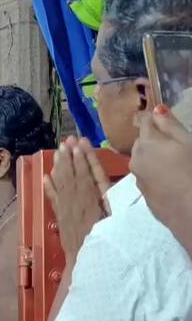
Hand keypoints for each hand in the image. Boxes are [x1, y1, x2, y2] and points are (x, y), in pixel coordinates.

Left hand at [43, 137, 110, 259]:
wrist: (86, 262)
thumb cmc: (104, 239)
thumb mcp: (112, 217)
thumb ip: (104, 196)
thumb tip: (97, 177)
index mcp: (91, 200)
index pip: (86, 174)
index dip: (83, 158)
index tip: (80, 143)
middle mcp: (76, 202)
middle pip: (72, 175)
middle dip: (69, 157)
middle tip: (66, 140)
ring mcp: (66, 210)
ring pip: (61, 184)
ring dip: (59, 167)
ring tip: (57, 152)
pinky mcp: (60, 219)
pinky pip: (53, 200)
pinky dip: (49, 188)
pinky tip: (45, 177)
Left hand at [131, 106, 191, 230]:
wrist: (190, 211)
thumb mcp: (188, 142)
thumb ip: (170, 126)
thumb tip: (156, 109)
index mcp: (146, 144)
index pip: (145, 122)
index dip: (155, 118)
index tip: (164, 119)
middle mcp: (136, 159)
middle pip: (141, 142)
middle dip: (154, 138)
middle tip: (175, 143)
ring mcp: (137, 178)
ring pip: (142, 159)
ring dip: (153, 156)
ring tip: (175, 161)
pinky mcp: (143, 193)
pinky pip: (146, 175)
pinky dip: (155, 171)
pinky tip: (171, 177)